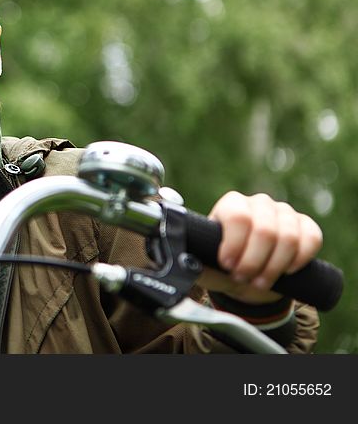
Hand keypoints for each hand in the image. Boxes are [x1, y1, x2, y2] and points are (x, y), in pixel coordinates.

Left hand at [196, 191, 322, 304]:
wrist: (246, 277)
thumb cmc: (220, 267)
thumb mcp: (200, 263)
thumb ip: (186, 259)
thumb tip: (173, 257)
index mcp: (231, 204)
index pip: (237, 216)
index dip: (234, 244)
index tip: (227, 265)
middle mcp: (258, 203)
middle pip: (264, 230)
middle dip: (254, 262)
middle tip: (244, 278)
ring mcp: (284, 213)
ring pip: (288, 238)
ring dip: (274, 267)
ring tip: (260, 281)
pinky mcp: (306, 225)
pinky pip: (311, 239)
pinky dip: (299, 260)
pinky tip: (285, 271)